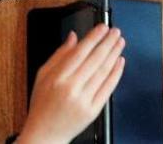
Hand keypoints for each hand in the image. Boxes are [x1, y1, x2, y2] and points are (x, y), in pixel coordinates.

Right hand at [18, 25, 125, 143]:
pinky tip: (120, 62)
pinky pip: (108, 88)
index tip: (102, 28)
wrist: (45, 135)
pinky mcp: (93, 110)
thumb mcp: (42, 76)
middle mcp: (71, 88)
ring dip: (114, 54)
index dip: (93, 38)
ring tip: (119, 43)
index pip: (79, 52)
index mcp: (57, 78)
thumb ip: (59, 55)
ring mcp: (84, 100)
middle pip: (95, 60)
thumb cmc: (42, 105)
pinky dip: (116, 73)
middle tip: (116, 32)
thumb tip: (73, 36)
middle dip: (108, 42)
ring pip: (103, 72)